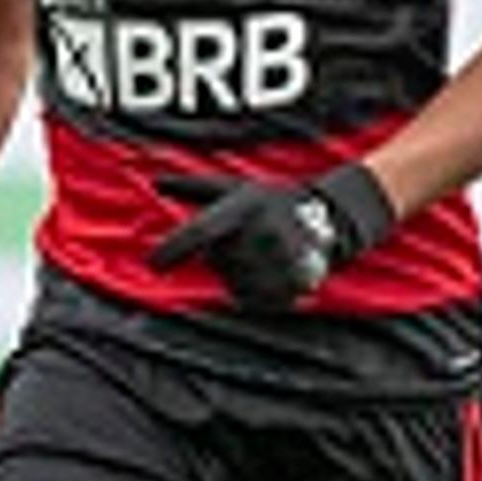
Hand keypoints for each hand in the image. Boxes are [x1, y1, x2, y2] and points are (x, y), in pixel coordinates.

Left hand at [151, 165, 395, 312]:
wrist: (328, 219)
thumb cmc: (268, 202)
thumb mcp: (233, 188)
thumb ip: (192, 187)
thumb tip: (153, 181)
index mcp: (244, 205)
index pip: (199, 232)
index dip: (174, 249)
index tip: (153, 265)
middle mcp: (262, 230)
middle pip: (218, 262)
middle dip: (222, 257)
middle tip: (244, 243)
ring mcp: (280, 259)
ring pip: (234, 283)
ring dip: (239, 275)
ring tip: (260, 256)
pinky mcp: (291, 283)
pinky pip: (253, 299)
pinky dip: (254, 291)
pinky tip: (268, 273)